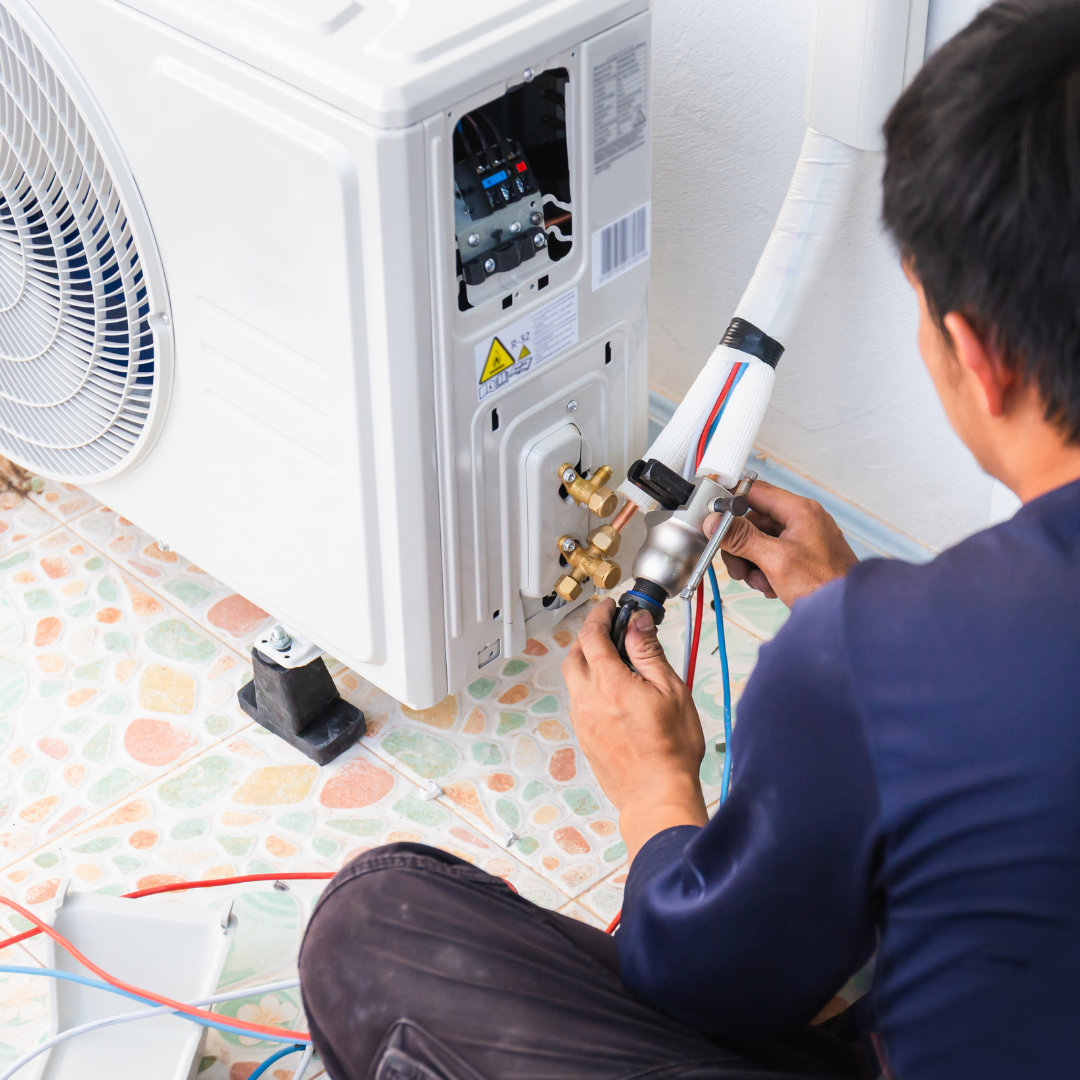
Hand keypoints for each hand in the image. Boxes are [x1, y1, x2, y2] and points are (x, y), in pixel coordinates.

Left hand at [562, 598, 707, 862]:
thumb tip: (637, 623)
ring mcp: (582, 720)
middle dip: (588, 636)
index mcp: (609, 683)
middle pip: (574, 654)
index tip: (610, 607)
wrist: (656, 795)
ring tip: (615, 661)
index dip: (599, 615)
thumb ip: (649, 653)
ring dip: (588, 662)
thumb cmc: (671, 749)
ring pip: (574, 679)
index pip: (592, 635)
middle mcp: (588, 699)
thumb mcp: (671, 690)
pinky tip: (613, 692)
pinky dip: (590, 686)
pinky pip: (580, 701)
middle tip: (610, 629)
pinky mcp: (584, 737)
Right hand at [705, 480, 857, 606]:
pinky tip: (771, 586)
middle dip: (741, 547)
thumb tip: (715, 522)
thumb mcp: (775, 559)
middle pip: (753, 522)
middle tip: (739, 568)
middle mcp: (801, 520)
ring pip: (759, 542)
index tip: (715, 520)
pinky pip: (771, 556)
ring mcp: (802, 539)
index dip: (731, 504)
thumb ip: (742, 538)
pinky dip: (765, 571)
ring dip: (752, 564)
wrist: (845, 614)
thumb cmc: (824, 585)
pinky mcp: (801, 557)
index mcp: (799, 510)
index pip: (755, 492)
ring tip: (760, 582)